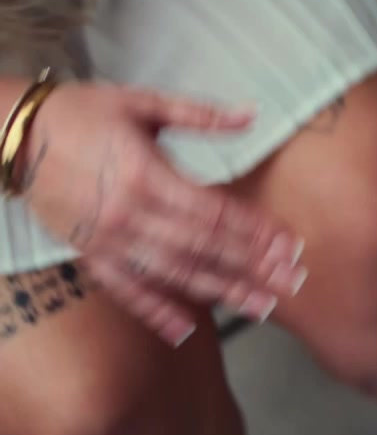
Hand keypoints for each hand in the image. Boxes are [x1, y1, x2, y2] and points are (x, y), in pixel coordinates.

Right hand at [17, 82, 305, 345]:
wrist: (14, 135)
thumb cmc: (82, 112)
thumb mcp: (143, 103)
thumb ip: (200, 114)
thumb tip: (252, 113)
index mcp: (148, 175)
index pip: (215, 212)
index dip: (256, 231)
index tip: (289, 244)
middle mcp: (131, 214)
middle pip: (204, 248)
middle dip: (252, 266)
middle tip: (291, 282)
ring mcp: (108, 240)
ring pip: (174, 273)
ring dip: (221, 291)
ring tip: (260, 307)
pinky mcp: (89, 255)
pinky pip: (126, 290)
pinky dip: (155, 312)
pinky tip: (185, 331)